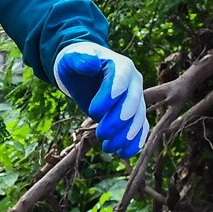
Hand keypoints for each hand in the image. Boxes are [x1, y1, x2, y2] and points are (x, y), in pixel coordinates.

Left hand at [55, 41, 149, 157]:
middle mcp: (134, 82)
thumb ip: (80, 59)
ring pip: (138, 119)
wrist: (84, 70)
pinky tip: (123, 154)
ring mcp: (136, 99)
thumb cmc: (77, 62)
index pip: (120, 79)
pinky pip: (140, 129)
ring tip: (108, 148)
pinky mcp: (133, 114)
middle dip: (118, 120)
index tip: (94, 111)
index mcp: (122, 66)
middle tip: (101, 134)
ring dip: (125, 135)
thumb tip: (91, 63)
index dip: (110, 95)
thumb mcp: (72, 58)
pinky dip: (134, 142)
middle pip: (132, 102)